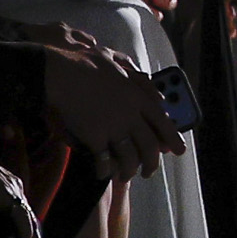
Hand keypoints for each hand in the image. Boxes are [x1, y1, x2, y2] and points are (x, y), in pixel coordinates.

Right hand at [43, 40, 176, 174]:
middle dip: (151, 163)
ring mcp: (114, 127)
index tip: (178, 151)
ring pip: (130, 158)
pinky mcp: (95, 138)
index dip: (173, 139)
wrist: (58, 74)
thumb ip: (134, 74)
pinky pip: (105, 161)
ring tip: (126, 176)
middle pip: (149, 146)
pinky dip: (105, 170)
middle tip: (149, 171)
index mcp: (138, 96)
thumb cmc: (83, 64)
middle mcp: (131, 114)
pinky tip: (103, 173)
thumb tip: (151, 87)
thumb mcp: (116, 61)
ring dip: (129, 171)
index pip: (163, 122)